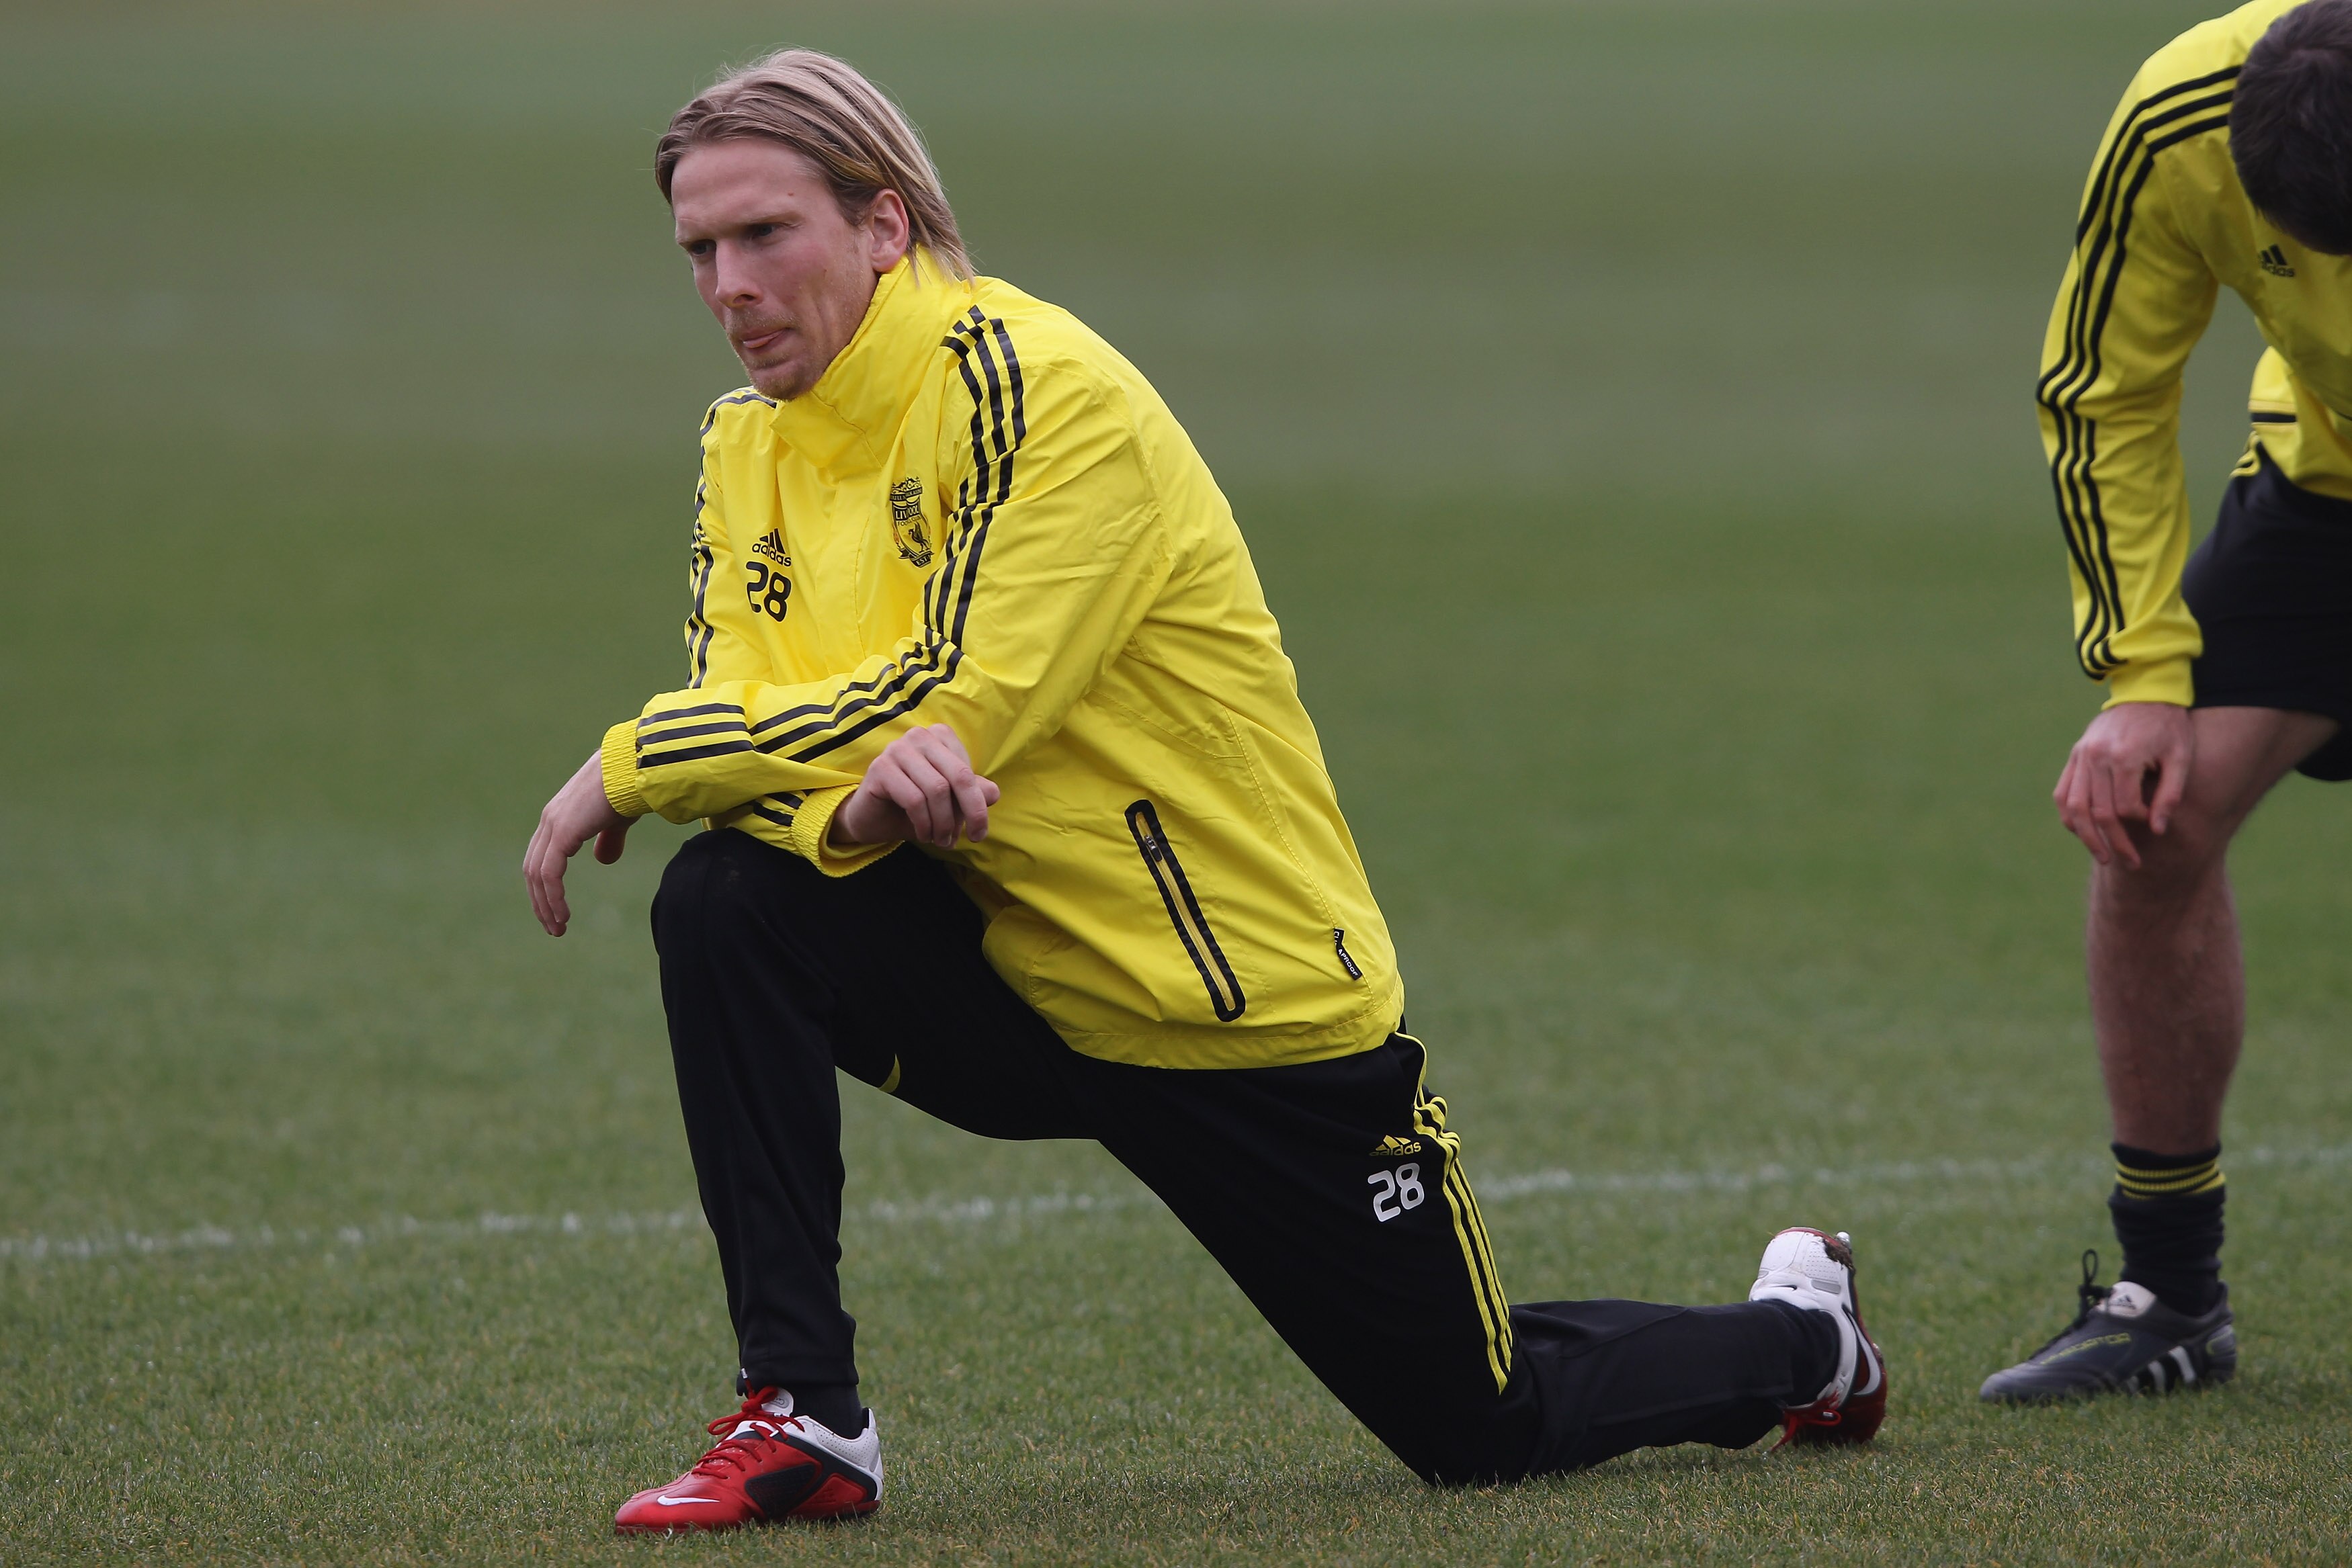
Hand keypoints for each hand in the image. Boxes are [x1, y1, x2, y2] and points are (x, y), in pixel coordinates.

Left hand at [524, 750, 634, 934]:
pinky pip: (549, 874)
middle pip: (533, 869)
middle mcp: (550, 820)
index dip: (545, 886)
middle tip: (553, 927)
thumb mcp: (617, 820)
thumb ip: (609, 839)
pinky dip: (554, 898)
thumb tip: (604, 861)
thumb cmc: (630, 788)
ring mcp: (553, 825)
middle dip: (541, 901)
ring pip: (537, 876)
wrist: (635, 769)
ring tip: (558, 928)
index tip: (555, 910)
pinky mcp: (562, 833)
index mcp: (559, 816)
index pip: (541, 857)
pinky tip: (563, 915)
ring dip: (546, 905)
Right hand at [830, 724, 999, 848]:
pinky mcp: (880, 767)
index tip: (977, 832)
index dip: (977, 806)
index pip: (968, 773)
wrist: (873, 819)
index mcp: (940, 736)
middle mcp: (919, 736)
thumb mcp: (949, 802)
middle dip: (969, 813)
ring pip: (937, 790)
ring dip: (943, 824)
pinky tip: (923, 834)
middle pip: (958, 777)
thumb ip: (973, 793)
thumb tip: (993, 794)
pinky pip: (914, 799)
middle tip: (968, 839)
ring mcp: (897, 749)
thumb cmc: (914, 807)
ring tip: (941, 840)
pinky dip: (924, 823)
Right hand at [2054, 702, 2194, 868]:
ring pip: (2074, 807)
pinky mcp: (2075, 756)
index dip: (2138, 825)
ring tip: (2103, 856)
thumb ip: (2170, 795)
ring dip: (2086, 837)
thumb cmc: (2169, 726)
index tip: (2153, 831)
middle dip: (2113, 843)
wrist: (2146, 691)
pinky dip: (2070, 817)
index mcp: (2124, 757)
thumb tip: (2157, 830)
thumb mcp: (2181, 758)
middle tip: (2130, 863)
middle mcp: (2096, 757)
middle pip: (2098, 813)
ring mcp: (2081, 756)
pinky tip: (2083, 832)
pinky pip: (2063, 794)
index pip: (2124, 808)